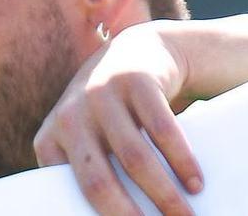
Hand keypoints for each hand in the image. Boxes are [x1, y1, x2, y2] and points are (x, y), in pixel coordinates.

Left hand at [33, 20, 202, 215]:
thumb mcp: (88, 139)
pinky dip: (182, 161)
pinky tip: (196, 183)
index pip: (64, 192)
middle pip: (98, 182)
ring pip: (135, 159)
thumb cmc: (113, 115)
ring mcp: (102, 94)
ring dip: (164, 195)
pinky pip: (162, 130)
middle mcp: (70, 116)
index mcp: (51, 140)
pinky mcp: (136, 80)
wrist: (139, 52)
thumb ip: (88, 173)